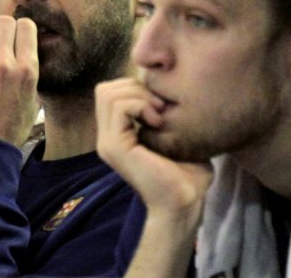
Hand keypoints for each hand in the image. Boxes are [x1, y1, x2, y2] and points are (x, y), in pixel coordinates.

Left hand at [0, 16, 39, 145]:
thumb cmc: (11, 129)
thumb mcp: (33, 101)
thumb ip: (29, 73)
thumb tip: (26, 50)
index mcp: (27, 70)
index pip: (26, 26)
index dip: (22, 29)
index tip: (19, 37)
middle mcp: (4, 65)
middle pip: (3, 23)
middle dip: (3, 32)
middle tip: (2, 46)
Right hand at [95, 78, 212, 220]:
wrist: (184, 203)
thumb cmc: (187, 175)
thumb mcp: (173, 137)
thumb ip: (164, 115)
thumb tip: (171, 93)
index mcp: (117, 134)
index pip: (109, 93)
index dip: (134, 88)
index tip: (161, 105)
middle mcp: (106, 137)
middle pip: (104, 90)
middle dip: (135, 87)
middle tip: (160, 106)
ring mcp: (107, 142)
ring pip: (107, 94)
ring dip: (138, 96)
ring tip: (159, 114)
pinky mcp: (115, 147)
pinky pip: (119, 107)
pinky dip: (140, 105)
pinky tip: (158, 122)